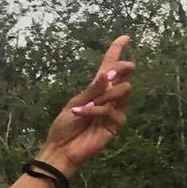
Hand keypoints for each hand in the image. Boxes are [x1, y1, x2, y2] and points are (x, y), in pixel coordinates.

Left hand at [37, 36, 133, 176]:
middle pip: (125, 75)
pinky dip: (94, 110)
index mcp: (96, 90)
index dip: (117, 51)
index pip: (110, 67)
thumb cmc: (64, 127)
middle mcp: (109, 98)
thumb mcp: (74, 104)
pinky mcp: (116, 124)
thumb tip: (107, 73)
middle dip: (121, 69)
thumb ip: (92, 89)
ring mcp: (115, 110)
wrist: (60, 150)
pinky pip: (110, 109)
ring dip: (104, 95)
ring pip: (124, 90)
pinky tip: (81, 114)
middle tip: (110, 74)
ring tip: (87, 106)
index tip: (125, 37)